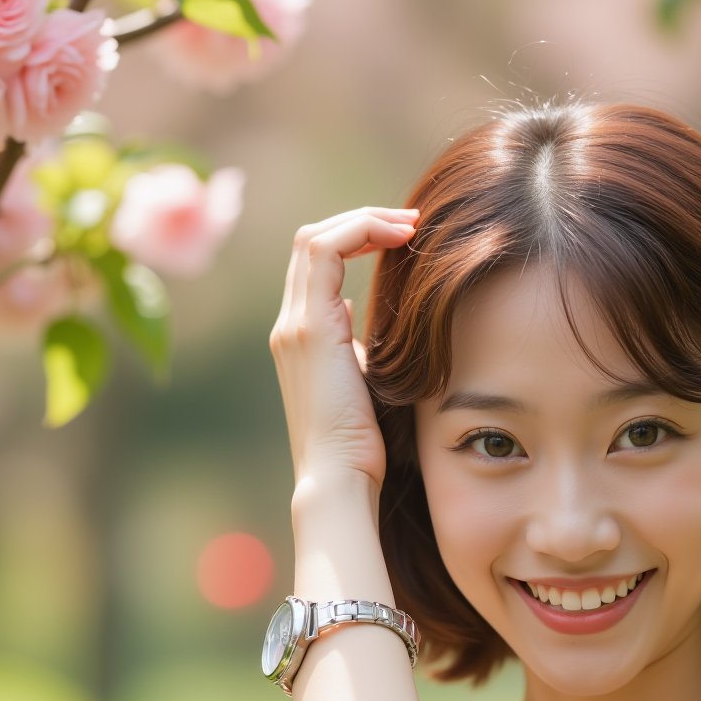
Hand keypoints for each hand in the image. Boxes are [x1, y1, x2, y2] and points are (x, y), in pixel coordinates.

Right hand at [270, 205, 419, 492]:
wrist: (339, 479)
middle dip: (362, 222)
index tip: (403, 241)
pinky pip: (324, 251)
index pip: (316, 263)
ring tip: (407, 226)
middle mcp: (289, 326)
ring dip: (363, 221)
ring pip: (314, 238)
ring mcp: (294, 325)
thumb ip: (361, 356)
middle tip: (410, 224)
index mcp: (301, 338)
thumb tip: (377, 333)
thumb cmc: (360, 449)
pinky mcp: (309, 328)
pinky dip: (360, 232)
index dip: (356, 239)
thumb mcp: (364, 389)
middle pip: (311, 242)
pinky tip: (399, 239)